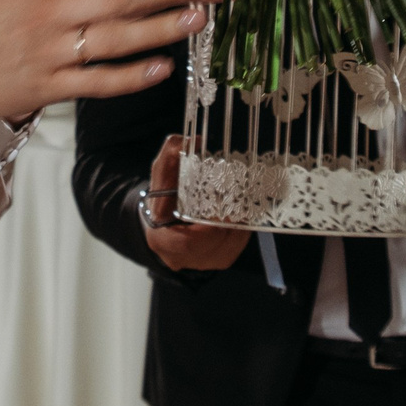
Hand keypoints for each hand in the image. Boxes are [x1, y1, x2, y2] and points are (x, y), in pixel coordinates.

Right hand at [141, 134, 250, 271]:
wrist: (162, 218)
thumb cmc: (162, 195)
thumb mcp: (162, 172)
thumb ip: (172, 154)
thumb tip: (195, 141)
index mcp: (161, 239)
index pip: (186, 244)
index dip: (206, 231)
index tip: (220, 212)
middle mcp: (177, 258)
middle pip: (211, 248)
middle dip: (228, 228)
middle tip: (240, 207)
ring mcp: (196, 264)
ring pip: (225, 253)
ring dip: (238, 231)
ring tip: (245, 210)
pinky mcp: (212, 263)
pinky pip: (232, 253)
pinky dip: (241, 236)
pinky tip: (244, 219)